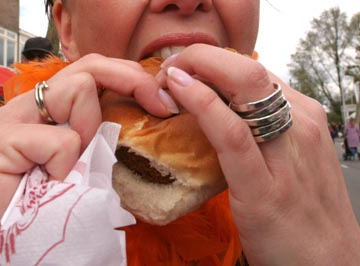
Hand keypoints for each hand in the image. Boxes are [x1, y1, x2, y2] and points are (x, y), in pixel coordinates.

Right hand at [0, 54, 175, 264]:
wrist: (4, 251)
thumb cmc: (49, 210)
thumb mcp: (85, 166)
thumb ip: (100, 137)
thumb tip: (147, 115)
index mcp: (46, 109)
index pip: (92, 71)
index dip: (131, 78)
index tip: (163, 104)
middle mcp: (27, 106)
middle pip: (88, 65)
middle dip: (132, 81)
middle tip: (159, 106)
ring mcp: (9, 120)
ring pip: (77, 90)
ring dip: (91, 134)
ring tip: (72, 168)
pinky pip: (61, 141)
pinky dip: (67, 168)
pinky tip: (51, 187)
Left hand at [158, 44, 359, 265]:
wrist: (330, 261)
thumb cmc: (302, 207)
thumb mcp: (288, 155)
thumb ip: (261, 128)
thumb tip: (220, 108)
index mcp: (304, 114)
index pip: (251, 69)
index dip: (212, 63)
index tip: (184, 73)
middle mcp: (301, 124)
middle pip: (247, 67)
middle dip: (201, 57)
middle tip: (170, 73)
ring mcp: (287, 154)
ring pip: (243, 87)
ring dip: (197, 72)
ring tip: (168, 81)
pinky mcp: (265, 189)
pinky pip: (232, 133)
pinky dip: (203, 104)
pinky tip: (179, 91)